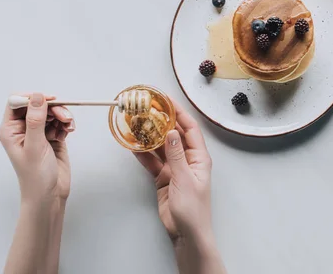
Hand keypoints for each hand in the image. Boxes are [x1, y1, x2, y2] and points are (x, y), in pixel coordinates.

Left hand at [0, 93, 75, 203]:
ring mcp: (38, 133)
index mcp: (11, 130)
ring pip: (51, 113)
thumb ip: (35, 120)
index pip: (17, 103)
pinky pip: (60, 122)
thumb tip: (37, 97)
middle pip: (38, 106)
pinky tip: (69, 131)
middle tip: (64, 116)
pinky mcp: (52, 137)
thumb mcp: (35, 146)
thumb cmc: (36, 176)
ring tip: (68, 126)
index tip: (50, 99)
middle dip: (53, 108)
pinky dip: (66, 124)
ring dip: (62, 116)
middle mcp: (23, 129)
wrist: (50, 194)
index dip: (33, 98)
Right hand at [134, 99, 225, 273]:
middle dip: (161, 121)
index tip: (166, 100)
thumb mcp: (184, 179)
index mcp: (199, 157)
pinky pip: (152, 162)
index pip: (190, 128)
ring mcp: (175, 168)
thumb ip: (176, 156)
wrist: (187, 233)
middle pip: (174, 135)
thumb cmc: (193, 209)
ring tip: (137, 123)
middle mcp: (187, 159)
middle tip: (147, 108)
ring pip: (161, 147)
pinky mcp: (164, 178)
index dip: (179, 112)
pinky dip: (143, 154)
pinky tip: (133, 145)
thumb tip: (171, 132)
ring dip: (150, 136)